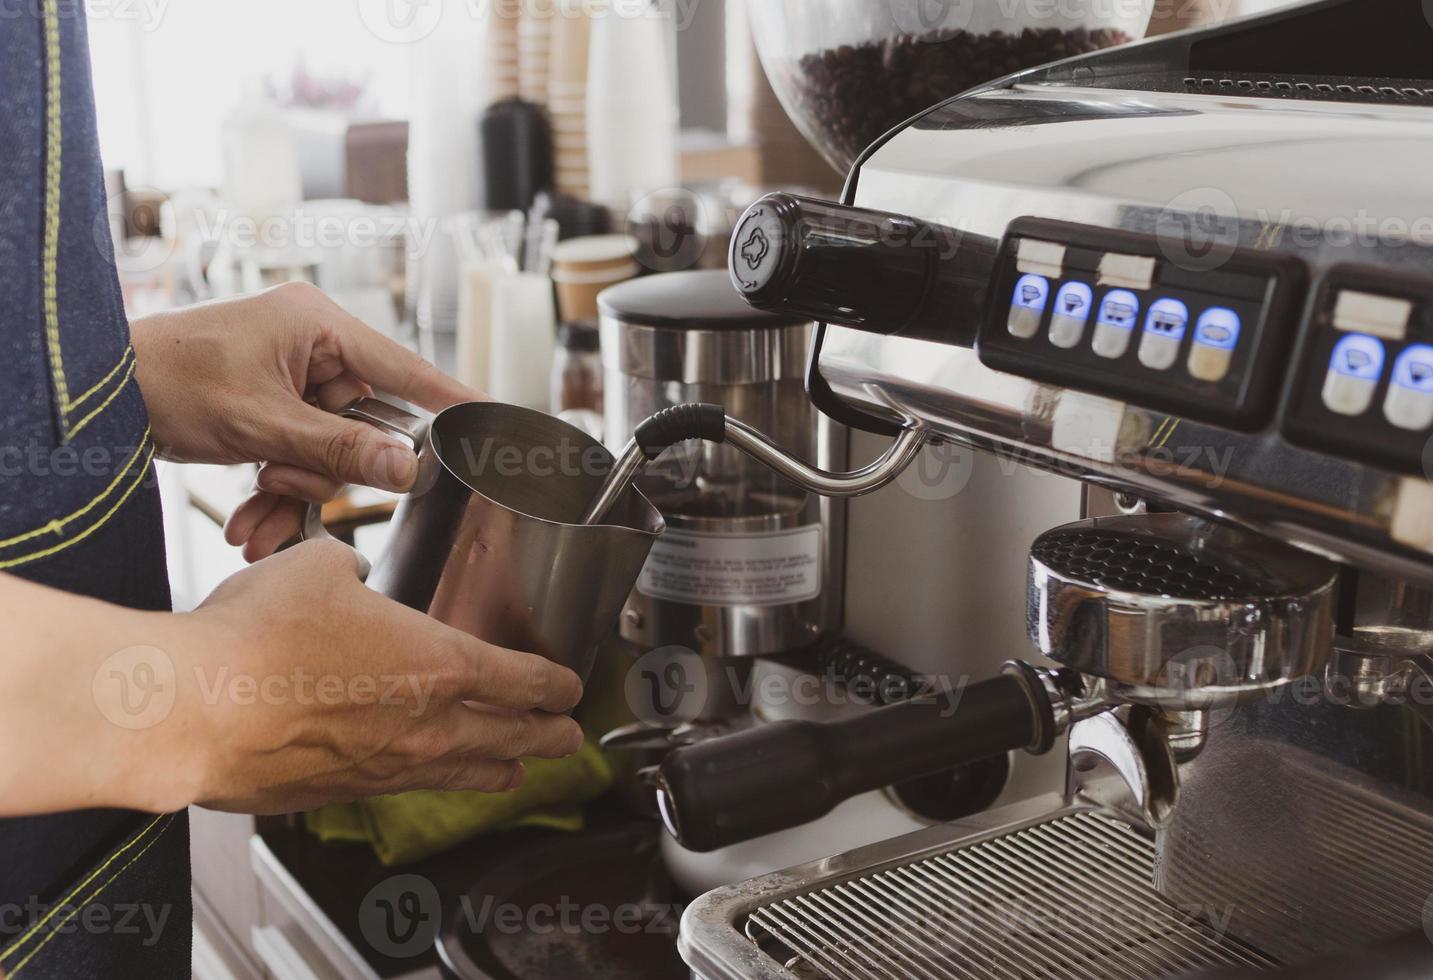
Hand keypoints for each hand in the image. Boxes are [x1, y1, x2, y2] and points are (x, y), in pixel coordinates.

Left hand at [131, 282, 479, 561]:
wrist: (97, 399)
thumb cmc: (171, 383)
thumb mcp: (261, 423)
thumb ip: (341, 449)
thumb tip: (407, 468)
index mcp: (318, 326)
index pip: (404, 368)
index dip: (451, 398)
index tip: (495, 420)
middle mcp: (312, 349)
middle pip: (363, 425)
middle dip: (326, 472)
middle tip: (285, 481)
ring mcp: (292, 382)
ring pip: (330, 452)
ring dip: (296, 493)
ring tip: (255, 517)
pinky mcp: (273, 411)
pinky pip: (300, 459)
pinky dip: (278, 495)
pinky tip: (251, 526)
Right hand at [159, 541, 584, 813]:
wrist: (192, 710)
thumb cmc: (254, 639)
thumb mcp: (316, 569)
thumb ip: (349, 567)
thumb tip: (349, 571)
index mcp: (436, 663)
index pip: (521, 680)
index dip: (555, 685)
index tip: (570, 687)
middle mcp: (424, 724)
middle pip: (510, 737)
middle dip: (547, 737)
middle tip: (568, 739)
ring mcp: (384, 767)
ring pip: (463, 773)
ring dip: (498, 770)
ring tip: (516, 774)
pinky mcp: (340, 794)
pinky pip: (403, 789)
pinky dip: (429, 783)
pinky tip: (422, 778)